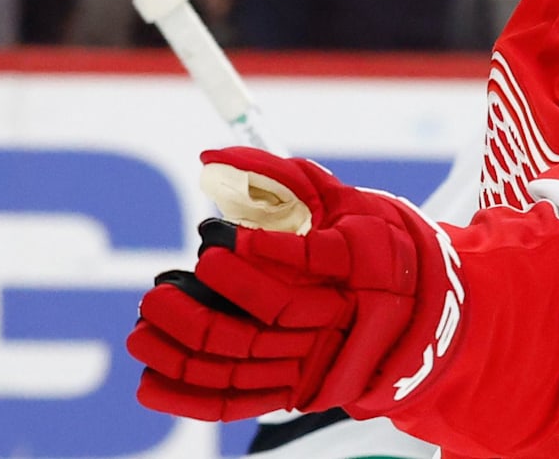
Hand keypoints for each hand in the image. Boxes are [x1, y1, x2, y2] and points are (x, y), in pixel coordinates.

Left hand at [126, 147, 465, 420]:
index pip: (316, 257)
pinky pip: (240, 401)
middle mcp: (348, 314)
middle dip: (204, 306)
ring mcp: (324, 357)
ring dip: (186, 347)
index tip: (216, 236)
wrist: (415, 308)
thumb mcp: (338, 200)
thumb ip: (278, 176)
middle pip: (270, 317)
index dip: (265, 250)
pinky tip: (149, 380)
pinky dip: (190, 396)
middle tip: (160, 289)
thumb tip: (211, 157)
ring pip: (246, 362)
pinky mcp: (303, 388)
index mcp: (364, 260)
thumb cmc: (367, 240)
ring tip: (143, 327)